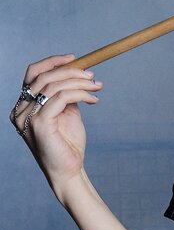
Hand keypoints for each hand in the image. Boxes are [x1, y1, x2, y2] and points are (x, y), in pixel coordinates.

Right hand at [9, 54, 102, 194]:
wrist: (70, 171)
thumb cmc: (68, 145)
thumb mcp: (67, 114)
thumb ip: (66, 95)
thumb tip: (78, 75)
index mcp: (23, 107)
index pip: (32, 74)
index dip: (52, 62)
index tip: (75, 59)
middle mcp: (20, 110)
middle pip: (43, 76)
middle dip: (70, 71)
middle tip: (92, 76)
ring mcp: (28, 117)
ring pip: (53, 86)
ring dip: (79, 83)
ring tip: (97, 87)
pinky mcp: (40, 123)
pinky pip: (61, 98)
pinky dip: (80, 94)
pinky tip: (93, 100)